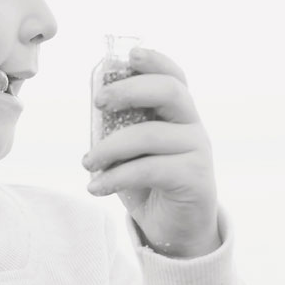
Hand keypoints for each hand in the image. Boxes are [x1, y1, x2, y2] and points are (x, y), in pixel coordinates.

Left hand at [82, 48, 219, 257]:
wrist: (177, 229)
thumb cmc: (150, 183)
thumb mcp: (132, 152)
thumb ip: (121, 127)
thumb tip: (96, 102)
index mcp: (178, 113)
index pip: (174, 76)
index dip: (155, 60)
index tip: (129, 55)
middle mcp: (193, 126)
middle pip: (170, 91)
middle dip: (130, 90)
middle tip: (98, 103)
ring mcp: (197, 151)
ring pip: (150, 135)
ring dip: (109, 148)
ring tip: (87, 163)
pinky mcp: (194, 178)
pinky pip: (149, 169)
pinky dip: (116, 177)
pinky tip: (97, 187)